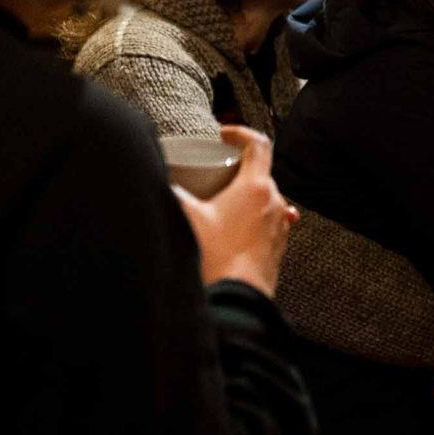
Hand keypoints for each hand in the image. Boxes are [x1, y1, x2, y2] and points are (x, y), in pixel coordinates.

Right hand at [172, 126, 297, 296]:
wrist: (238, 301)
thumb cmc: (215, 259)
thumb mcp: (185, 217)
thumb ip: (168, 193)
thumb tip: (154, 179)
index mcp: (257, 188)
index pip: (259, 145)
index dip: (240, 133)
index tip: (223, 135)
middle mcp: (275, 204)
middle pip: (260, 174)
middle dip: (236, 171)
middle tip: (212, 175)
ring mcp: (279, 227)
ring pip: (264, 200)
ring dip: (243, 197)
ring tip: (217, 205)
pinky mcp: (277, 248)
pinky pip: (265, 224)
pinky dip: (249, 219)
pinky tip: (231, 229)